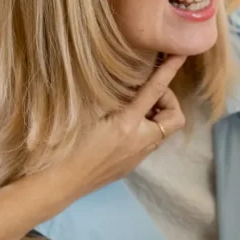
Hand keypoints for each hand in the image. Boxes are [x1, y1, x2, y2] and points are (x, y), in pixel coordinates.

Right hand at [59, 55, 187, 197]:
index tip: (182, 55)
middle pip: (175, 117)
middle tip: (146, 95)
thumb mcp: (83, 111)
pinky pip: (150, 142)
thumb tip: (120, 80)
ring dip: (156, 116)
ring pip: (163, 131)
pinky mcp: (132, 166)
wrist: (57, 184)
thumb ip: (106, 94)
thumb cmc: (63, 145)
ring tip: (132, 109)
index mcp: (127, 124)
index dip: (170, 70)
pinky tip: (122, 128)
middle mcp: (140, 141)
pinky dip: (144, 129)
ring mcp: (138, 156)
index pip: (155, 90)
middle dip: (168, 102)